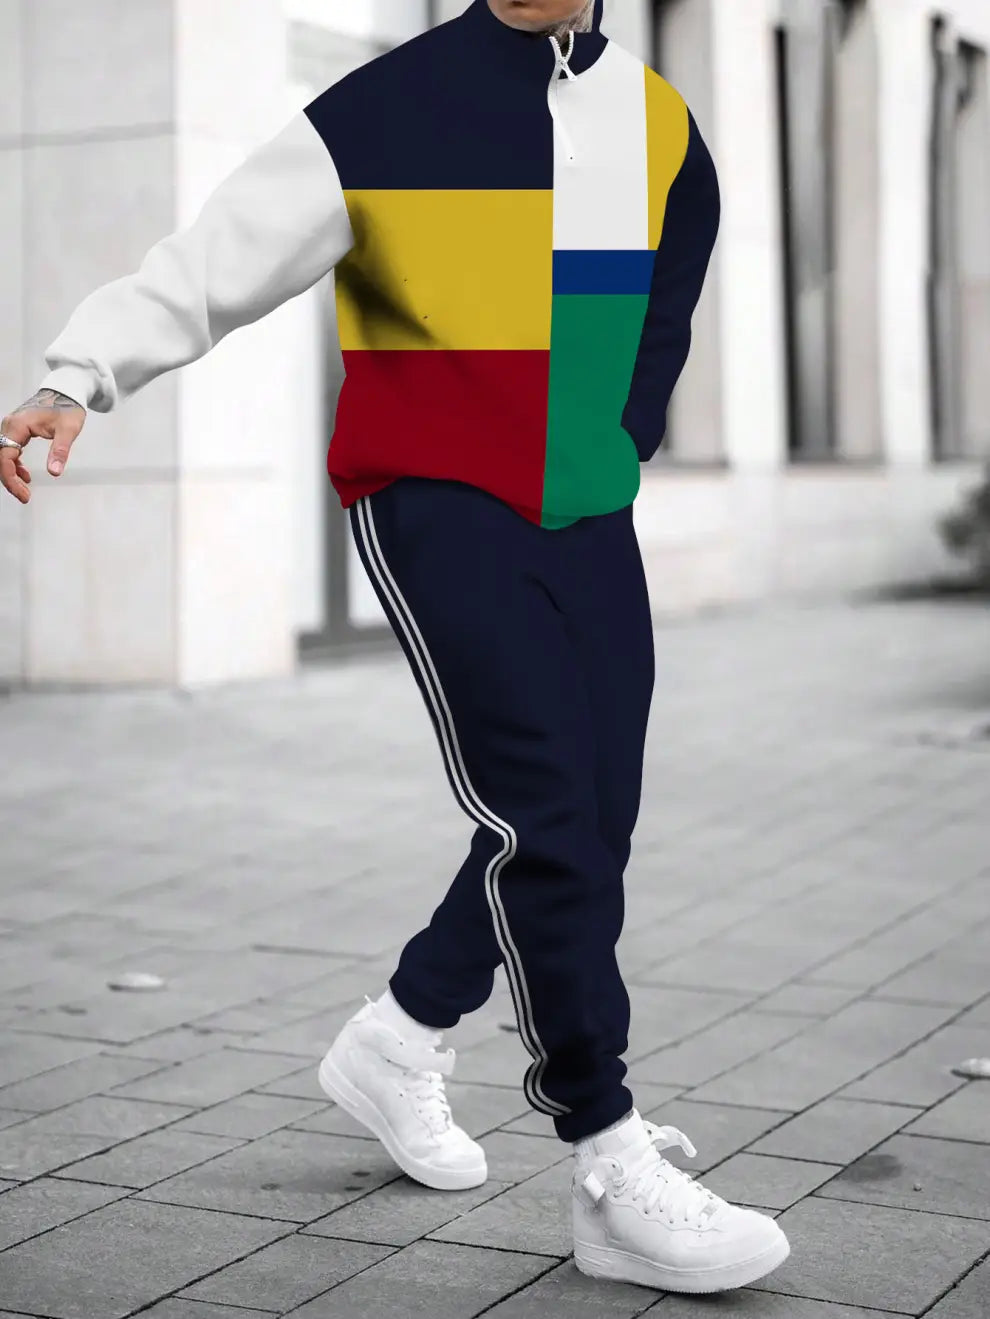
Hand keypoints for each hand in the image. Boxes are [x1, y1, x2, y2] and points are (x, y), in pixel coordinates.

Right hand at [0, 389, 86, 503]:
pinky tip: (26, 476)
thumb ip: (60, 451)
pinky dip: (15, 465)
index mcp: (17, 425)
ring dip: (12, 474)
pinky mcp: (17, 430)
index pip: (5, 457)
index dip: (11, 478)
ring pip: (3, 455)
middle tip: (26, 497)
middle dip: (10, 480)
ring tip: (26, 490)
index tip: (24, 494)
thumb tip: (55, 472)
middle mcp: (9, 426)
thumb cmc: (67, 408)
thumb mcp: (68, 430)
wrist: (66, 391)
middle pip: (1, 458)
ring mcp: (11, 427)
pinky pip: (9, 450)